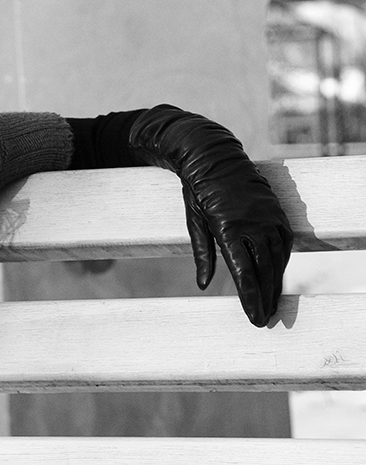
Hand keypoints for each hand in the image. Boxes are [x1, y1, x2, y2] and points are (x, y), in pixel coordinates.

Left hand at [128, 104, 292, 325]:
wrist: (213, 157)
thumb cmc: (197, 191)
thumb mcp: (193, 222)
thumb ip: (201, 254)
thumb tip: (202, 285)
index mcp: (228, 228)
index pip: (244, 273)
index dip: (250, 299)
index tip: (254, 318)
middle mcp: (253, 224)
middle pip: (264, 271)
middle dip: (265, 298)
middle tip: (265, 320)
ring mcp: (268, 217)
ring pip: (278, 259)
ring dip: (276, 284)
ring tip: (272, 305)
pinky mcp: (277, 211)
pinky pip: (284, 243)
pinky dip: (282, 262)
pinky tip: (277, 276)